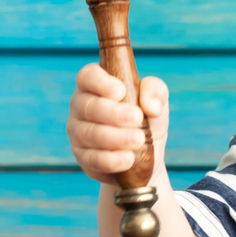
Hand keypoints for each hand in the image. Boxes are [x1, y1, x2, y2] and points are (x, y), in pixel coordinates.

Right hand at [66, 63, 169, 183]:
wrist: (147, 157)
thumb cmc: (147, 120)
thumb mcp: (156, 101)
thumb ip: (155, 92)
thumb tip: (151, 106)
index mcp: (95, 85)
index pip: (88, 77)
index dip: (101, 82)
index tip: (120, 91)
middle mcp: (81, 106)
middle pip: (88, 106)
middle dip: (113, 113)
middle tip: (137, 118)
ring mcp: (78, 132)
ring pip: (90, 134)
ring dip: (115, 137)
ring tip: (139, 140)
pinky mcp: (83, 157)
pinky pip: (92, 158)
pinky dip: (111, 159)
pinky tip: (128, 159)